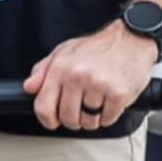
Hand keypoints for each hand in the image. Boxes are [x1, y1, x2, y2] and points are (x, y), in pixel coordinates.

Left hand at [25, 21, 158, 131]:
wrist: (131, 38)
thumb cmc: (98, 47)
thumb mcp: (64, 51)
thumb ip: (43, 70)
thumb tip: (30, 87)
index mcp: (61, 67)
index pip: (44, 106)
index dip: (47, 120)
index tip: (53, 122)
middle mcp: (78, 76)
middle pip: (68, 118)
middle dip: (74, 120)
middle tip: (81, 110)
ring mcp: (99, 85)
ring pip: (89, 121)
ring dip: (93, 118)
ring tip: (97, 103)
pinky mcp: (118, 94)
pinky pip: (108, 119)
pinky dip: (109, 115)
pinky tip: (110, 101)